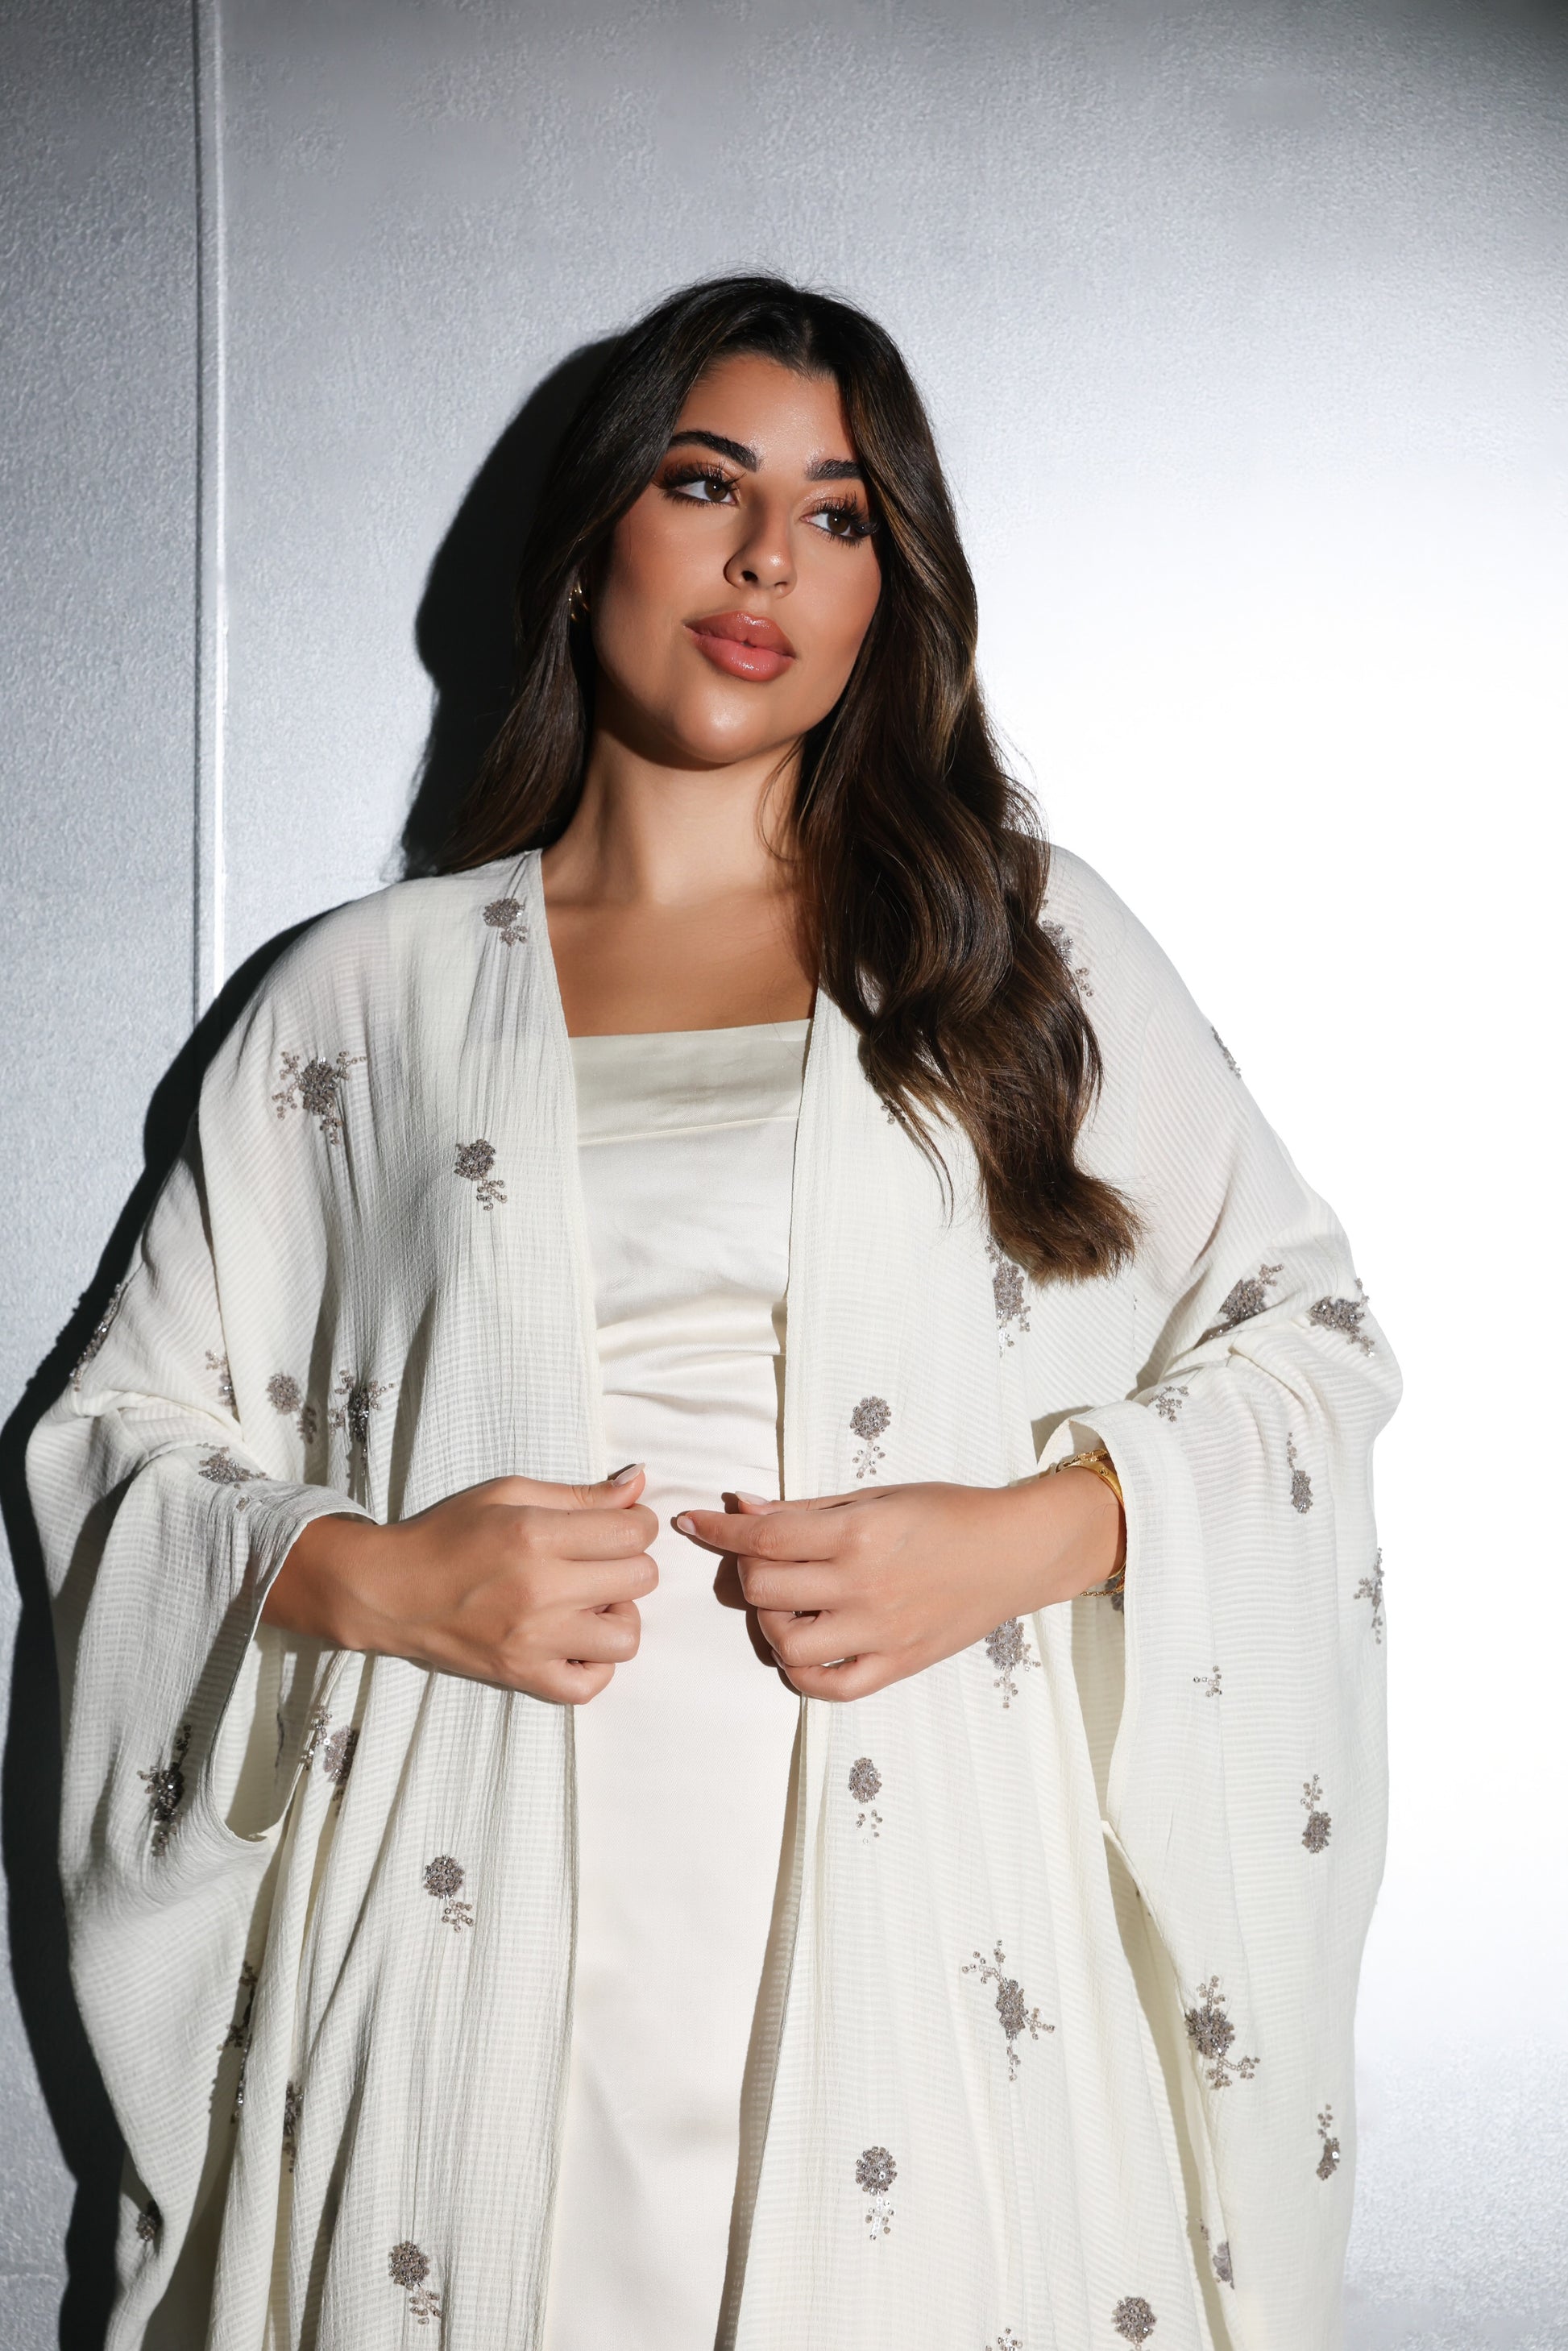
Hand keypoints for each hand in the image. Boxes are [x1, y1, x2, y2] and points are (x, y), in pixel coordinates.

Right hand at [263, 1468, 657, 1703]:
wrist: (390, 1591)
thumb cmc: (447, 1534)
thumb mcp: (509, 1493)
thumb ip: (579, 1494)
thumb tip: (639, 1483)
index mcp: (536, 1535)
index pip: (632, 1532)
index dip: (639, 1522)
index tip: (622, 1524)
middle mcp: (540, 1590)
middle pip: (640, 1579)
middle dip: (631, 1562)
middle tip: (602, 1559)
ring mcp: (533, 1641)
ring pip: (627, 1638)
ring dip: (620, 1615)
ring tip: (593, 1601)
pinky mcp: (523, 1676)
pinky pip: (591, 1686)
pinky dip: (596, 1665)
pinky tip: (578, 1640)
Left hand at [675, 1470, 1121, 1702]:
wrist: (1017, 1551)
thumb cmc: (950, 1512)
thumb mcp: (877, 1495)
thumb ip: (807, 1509)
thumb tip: (743, 1508)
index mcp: (858, 1536)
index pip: (764, 1538)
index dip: (719, 1531)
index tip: (695, 1522)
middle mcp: (864, 1587)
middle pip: (764, 1588)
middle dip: (747, 1569)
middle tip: (762, 1558)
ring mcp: (879, 1633)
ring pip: (786, 1642)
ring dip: (771, 1620)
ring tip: (790, 1600)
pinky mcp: (896, 1665)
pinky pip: (829, 1686)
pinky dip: (802, 1670)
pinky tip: (805, 1644)